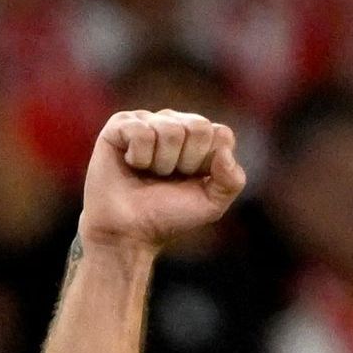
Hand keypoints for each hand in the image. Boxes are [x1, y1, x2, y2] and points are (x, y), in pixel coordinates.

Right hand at [80, 110, 244, 252]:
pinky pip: (141, 131)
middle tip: (168, 177)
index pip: (221, 134)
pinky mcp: (120, 124)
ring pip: (170, 129)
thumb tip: (224, 151)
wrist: (128, 231)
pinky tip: (131, 164)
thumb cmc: (168, 215)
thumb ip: (232, 181)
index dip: (208, 162)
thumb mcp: (212, 205)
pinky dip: (139, 157)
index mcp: (200, 139)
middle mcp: (175, 123)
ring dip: (161, 163)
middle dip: (186, 162)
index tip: (192, 179)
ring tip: (149, 174)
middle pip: (198, 127)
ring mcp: (148, 121)